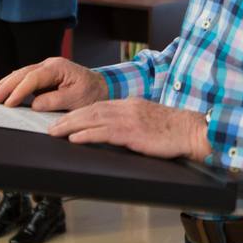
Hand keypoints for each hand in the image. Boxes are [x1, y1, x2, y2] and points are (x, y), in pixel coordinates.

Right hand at [0, 56, 107, 111]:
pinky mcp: (43, 76)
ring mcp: (45, 68)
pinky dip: (12, 86)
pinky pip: (24, 79)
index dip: (19, 91)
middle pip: (21, 74)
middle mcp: (49, 64)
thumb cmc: (92, 93)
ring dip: (4, 86)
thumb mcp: (76, 100)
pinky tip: (1, 92)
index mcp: (58, 67)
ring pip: (20, 75)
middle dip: (5, 87)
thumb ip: (55, 101)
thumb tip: (34, 104)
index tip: (8, 103)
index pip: (33, 78)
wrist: (102, 86)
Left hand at [48, 98, 210, 160]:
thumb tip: (115, 132)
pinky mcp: (133, 132)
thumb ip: (132, 123)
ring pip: (92, 119)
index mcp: (130, 104)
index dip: (79, 113)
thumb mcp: (149, 121)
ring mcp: (129, 119)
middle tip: (50, 126)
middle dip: (68, 119)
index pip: (99, 106)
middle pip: (90, 110)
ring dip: (70, 126)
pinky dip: (86, 135)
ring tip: (54, 132)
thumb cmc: (174, 131)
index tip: (65, 120)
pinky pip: (104, 132)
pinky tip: (74, 139)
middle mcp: (127, 108)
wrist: (192, 131)